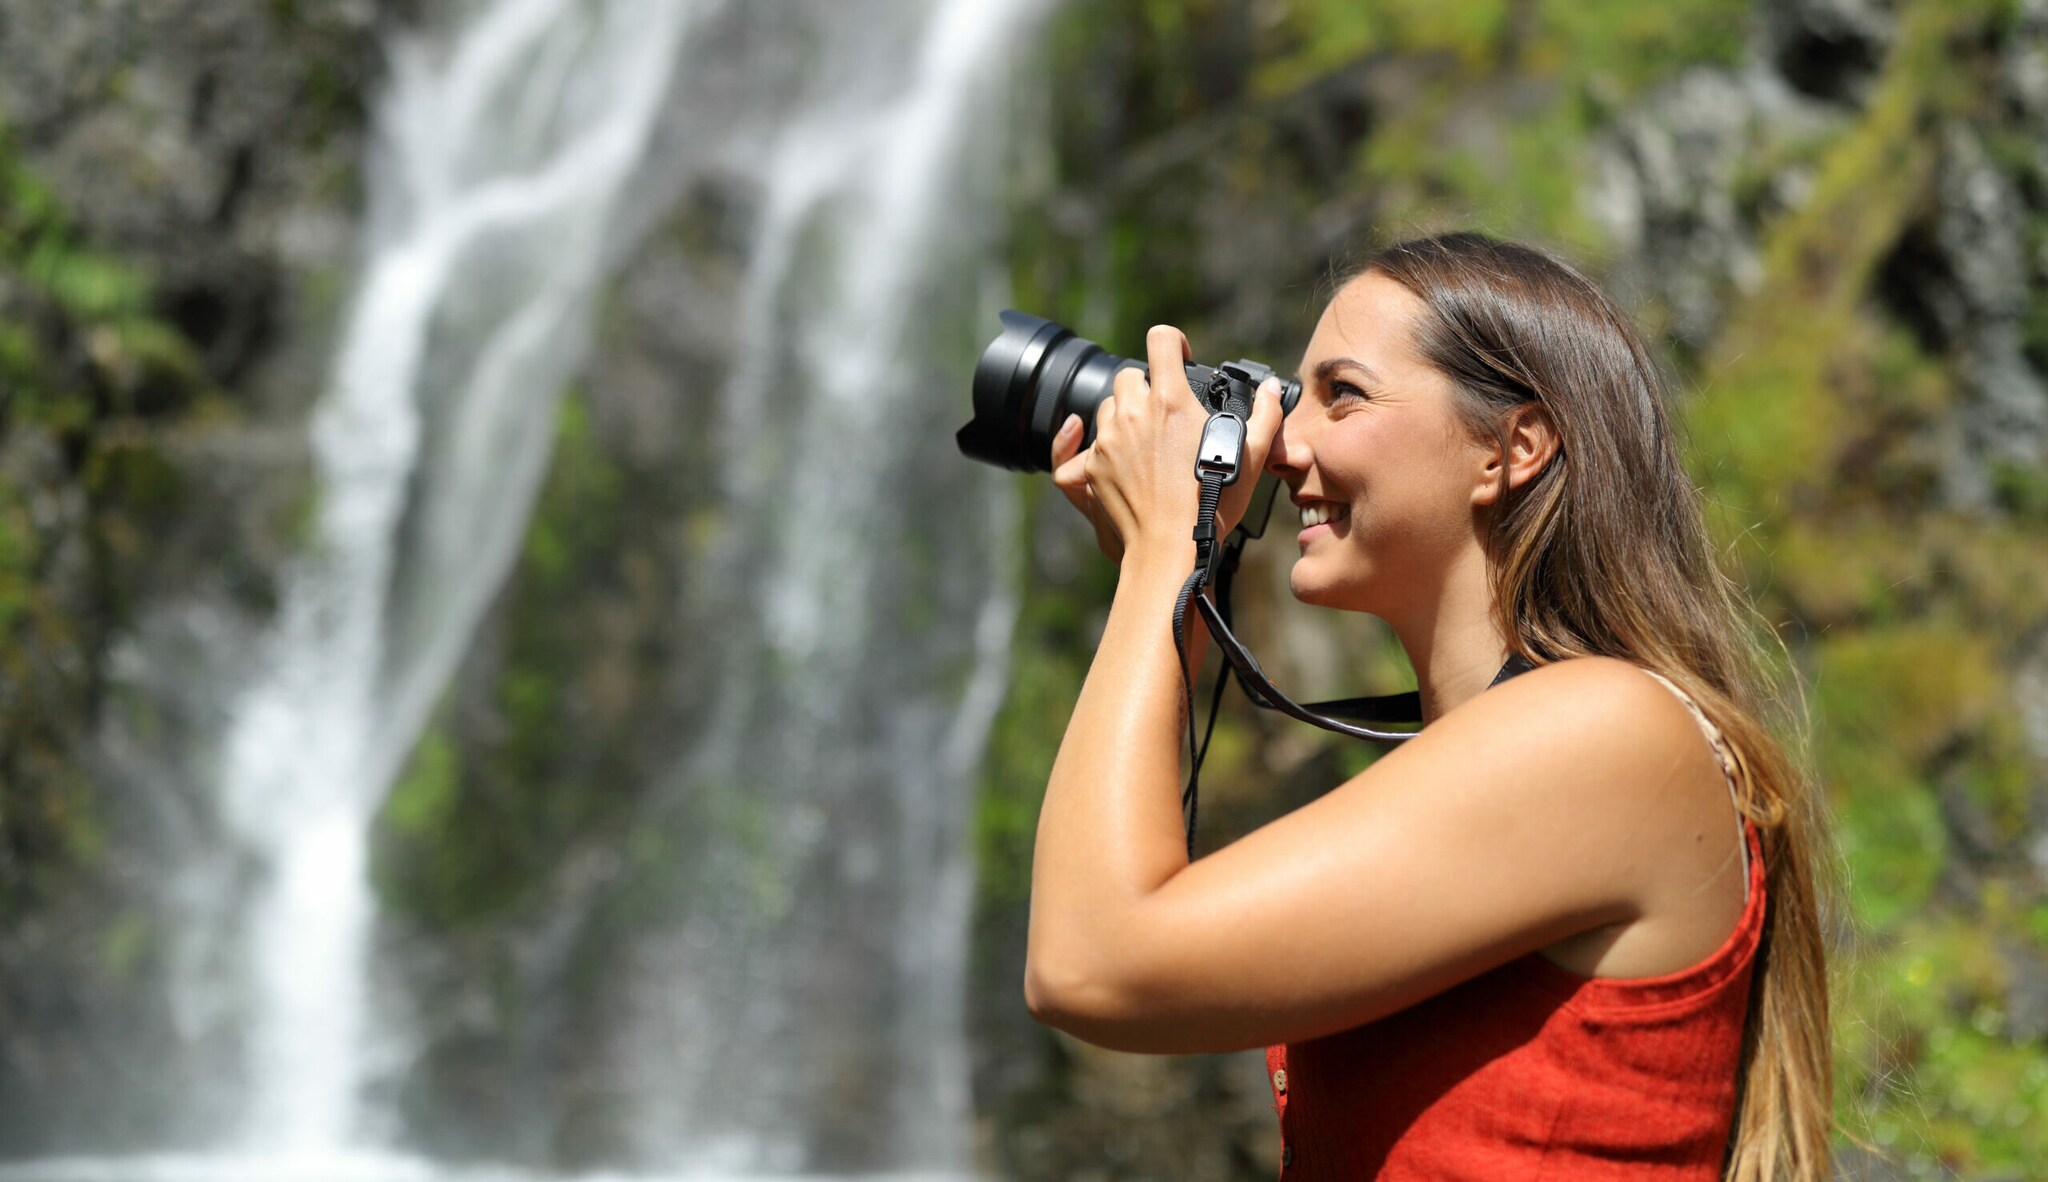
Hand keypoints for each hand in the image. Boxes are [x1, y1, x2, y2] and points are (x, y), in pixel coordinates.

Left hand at [1052, 325, 1284, 565]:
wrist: (1171, 548)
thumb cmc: (1214, 504)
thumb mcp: (1251, 456)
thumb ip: (1265, 415)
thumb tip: (1269, 390)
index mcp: (1170, 401)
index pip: (1160, 340)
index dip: (1172, 342)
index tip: (1180, 357)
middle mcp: (1133, 414)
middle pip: (1129, 376)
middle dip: (1146, 386)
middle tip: (1164, 412)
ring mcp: (1107, 441)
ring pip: (1107, 407)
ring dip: (1124, 415)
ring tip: (1148, 442)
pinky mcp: (1092, 468)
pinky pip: (1091, 444)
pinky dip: (1107, 448)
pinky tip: (1128, 465)